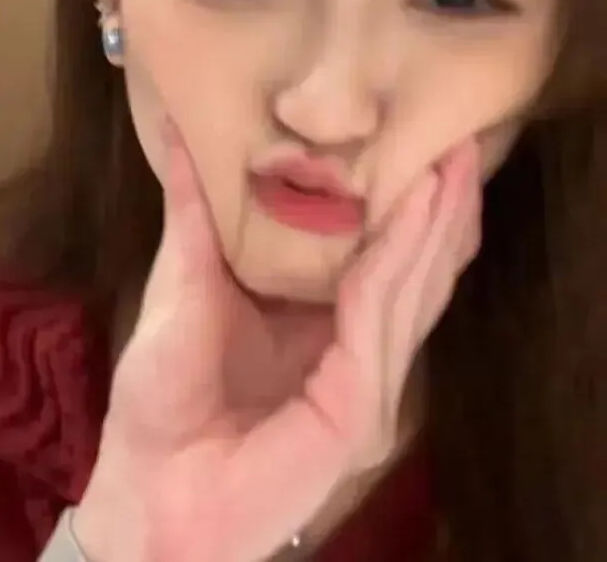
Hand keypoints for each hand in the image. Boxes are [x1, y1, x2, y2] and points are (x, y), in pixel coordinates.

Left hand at [72, 127, 480, 561]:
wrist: (147, 483)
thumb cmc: (160, 392)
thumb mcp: (182, 276)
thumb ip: (193, 209)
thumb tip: (175, 128)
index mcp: (317, 321)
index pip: (380, 258)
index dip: (404, 204)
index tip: (422, 142)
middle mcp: (350, 348)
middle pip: (411, 271)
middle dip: (439, 207)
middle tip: (464, 140)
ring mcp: (360, 380)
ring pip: (410, 290)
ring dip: (435, 225)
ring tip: (457, 164)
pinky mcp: (354, 406)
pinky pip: (378, 320)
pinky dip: (398, 262)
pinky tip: (414, 214)